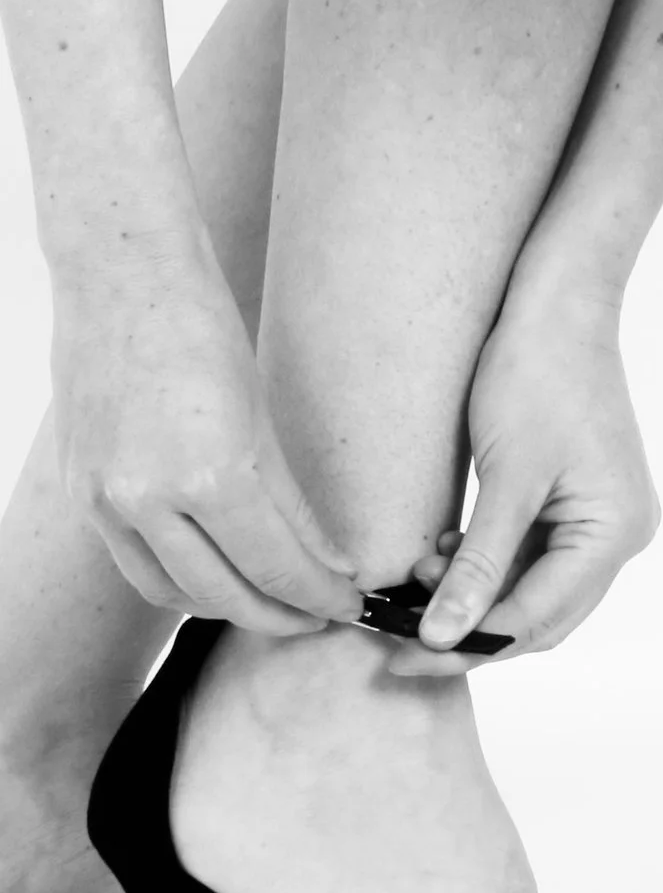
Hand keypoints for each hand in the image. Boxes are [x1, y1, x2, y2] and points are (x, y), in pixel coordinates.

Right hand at [51, 263, 363, 634]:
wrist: (121, 276)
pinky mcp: (81, 495)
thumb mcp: (261, 411)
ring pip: (173, 591)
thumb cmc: (203, 326)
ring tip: (269, 604)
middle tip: (319, 616)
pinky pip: (133, 564)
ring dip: (225, 608)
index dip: (319, 594)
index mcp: (212, 474)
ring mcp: (108, 501)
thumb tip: (325, 559)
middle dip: (280, 614)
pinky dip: (176, 580)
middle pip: (226, 593)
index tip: (350, 603)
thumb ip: (287, 497)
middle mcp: (151, 500)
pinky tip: (209, 575)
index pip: (277, 565)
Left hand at [396, 286, 658, 668]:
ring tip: (418, 574)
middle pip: (540, 616)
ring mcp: (606, 517)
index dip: (465, 644)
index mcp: (615, 532)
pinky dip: (489, 565)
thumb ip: (479, 566)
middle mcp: (623, 535)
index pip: (535, 619)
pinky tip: (445, 551)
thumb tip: (442, 638)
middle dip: (469, 628)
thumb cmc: (538, 375)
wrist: (559, 301)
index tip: (398, 655)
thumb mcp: (505, 478)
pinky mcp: (583, 500)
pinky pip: (535, 556)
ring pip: (534, 590)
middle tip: (396, 636)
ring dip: (476, 594)